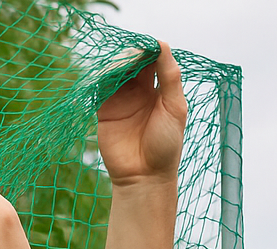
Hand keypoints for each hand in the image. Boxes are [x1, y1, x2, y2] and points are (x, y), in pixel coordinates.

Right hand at [97, 42, 186, 186]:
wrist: (144, 177)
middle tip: (134, 57)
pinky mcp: (105, 109)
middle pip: (133, 60)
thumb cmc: (166, 146)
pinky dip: (103, 76)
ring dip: (118, 63)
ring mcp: (122, 99)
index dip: (150, 49)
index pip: (153, 59)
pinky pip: (101, 86)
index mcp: (160, 90)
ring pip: (116, 70)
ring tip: (122, 67)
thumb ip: (170, 77)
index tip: (149, 46)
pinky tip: (109, 75)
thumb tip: (162, 43)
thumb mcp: (175, 108)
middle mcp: (140, 91)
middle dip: (132, 53)